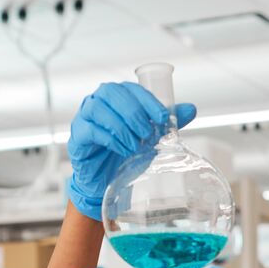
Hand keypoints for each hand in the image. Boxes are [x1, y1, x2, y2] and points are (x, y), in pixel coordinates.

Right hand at [67, 82, 196, 219]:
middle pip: (111, 92)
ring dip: (121, 126)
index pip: (131, 88)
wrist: (107, 179)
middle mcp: (98, 101)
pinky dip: (109, 139)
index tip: (163, 117)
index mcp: (117, 96)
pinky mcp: (77, 136)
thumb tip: (191, 108)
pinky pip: (89, 130)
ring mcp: (84, 117)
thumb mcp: (150, 137)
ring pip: (97, 108)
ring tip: (135, 144)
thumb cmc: (126, 152)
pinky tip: (122, 150)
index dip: (148, 100)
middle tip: (147, 132)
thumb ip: (166, 122)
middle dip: (133, 112)